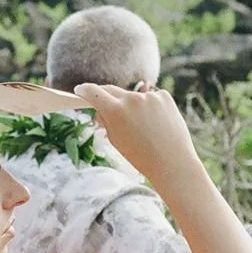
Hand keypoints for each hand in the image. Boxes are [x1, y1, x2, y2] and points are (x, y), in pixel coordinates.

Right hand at [73, 81, 201, 192]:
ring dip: (132, 107)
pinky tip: (157, 124)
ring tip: (143, 129)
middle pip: (111, 90)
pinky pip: (151, 98)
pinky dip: (150, 107)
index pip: (93, 92)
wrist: (172, 162)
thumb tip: (101, 107)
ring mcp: (149, 96)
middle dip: (106, 97)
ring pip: (133, 97)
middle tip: (106, 107)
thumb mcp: (115, 140)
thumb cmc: (141, 156)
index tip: (80, 90)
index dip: (84, 90)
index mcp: (114, 111)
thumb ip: (106, 120)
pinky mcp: (164, 96)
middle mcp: (131, 99)